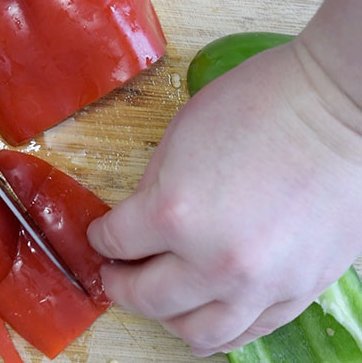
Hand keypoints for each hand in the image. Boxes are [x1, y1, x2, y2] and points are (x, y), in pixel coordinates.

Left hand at [87, 39, 361, 355]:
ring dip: (165, 317)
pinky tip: (204, 311)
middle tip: (116, 272)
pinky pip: (247, 331)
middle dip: (120, 284)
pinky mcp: (299, 291)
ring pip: (196, 332)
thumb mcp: (180, 137)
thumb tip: (137, 225)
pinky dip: (217, 327)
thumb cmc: (262, 106)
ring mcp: (261, 285)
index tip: (101, 236)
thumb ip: (151, 190)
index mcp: (175, 214)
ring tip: (159, 296)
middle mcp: (214, 261)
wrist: (342, 112)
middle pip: (146, 297)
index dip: (101, 239)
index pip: (116, 243)